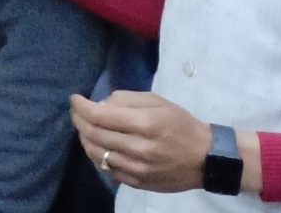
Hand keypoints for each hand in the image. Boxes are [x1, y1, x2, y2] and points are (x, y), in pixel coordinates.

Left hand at [72, 92, 224, 194]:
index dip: (81, 107)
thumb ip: (126, 100)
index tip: (74, 99)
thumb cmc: (181, 124)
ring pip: (97, 154)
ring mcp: (137, 169)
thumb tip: (100, 104)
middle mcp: (139, 148)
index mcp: (145, 124)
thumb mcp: (157, 102)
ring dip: (85, 139)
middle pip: (94, 135)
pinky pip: (107, 169)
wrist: (206, 159)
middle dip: (79, 121)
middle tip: (76, 112)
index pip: (100, 116)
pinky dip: (97, 156)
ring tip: (84, 128)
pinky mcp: (137, 183)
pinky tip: (98, 146)